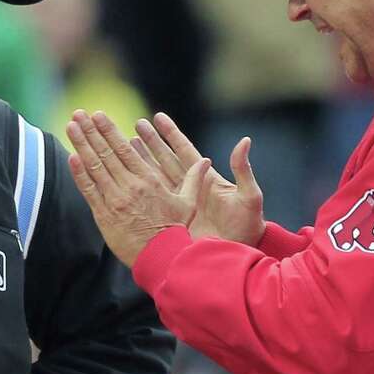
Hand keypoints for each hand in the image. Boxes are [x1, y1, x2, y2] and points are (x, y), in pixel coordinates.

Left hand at [67, 110, 208, 266]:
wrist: (162, 258)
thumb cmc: (176, 231)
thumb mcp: (188, 202)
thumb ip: (192, 178)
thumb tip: (206, 161)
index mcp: (149, 179)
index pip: (125, 148)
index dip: (109, 130)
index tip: (98, 115)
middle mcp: (130, 186)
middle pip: (106, 152)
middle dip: (91, 131)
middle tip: (79, 113)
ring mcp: (115, 199)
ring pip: (95, 166)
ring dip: (81, 145)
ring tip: (71, 126)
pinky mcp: (104, 215)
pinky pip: (89, 190)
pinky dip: (79, 173)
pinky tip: (71, 157)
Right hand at [132, 113, 264, 245]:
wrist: (238, 255)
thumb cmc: (247, 226)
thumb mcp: (248, 197)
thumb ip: (242, 170)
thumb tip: (244, 141)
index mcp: (206, 178)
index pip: (184, 150)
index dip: (171, 134)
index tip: (156, 118)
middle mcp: (191, 187)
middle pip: (166, 159)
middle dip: (150, 142)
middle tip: (134, 125)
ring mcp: (181, 202)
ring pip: (155, 176)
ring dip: (141, 161)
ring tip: (124, 144)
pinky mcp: (174, 217)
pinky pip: (154, 198)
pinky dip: (140, 186)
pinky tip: (126, 177)